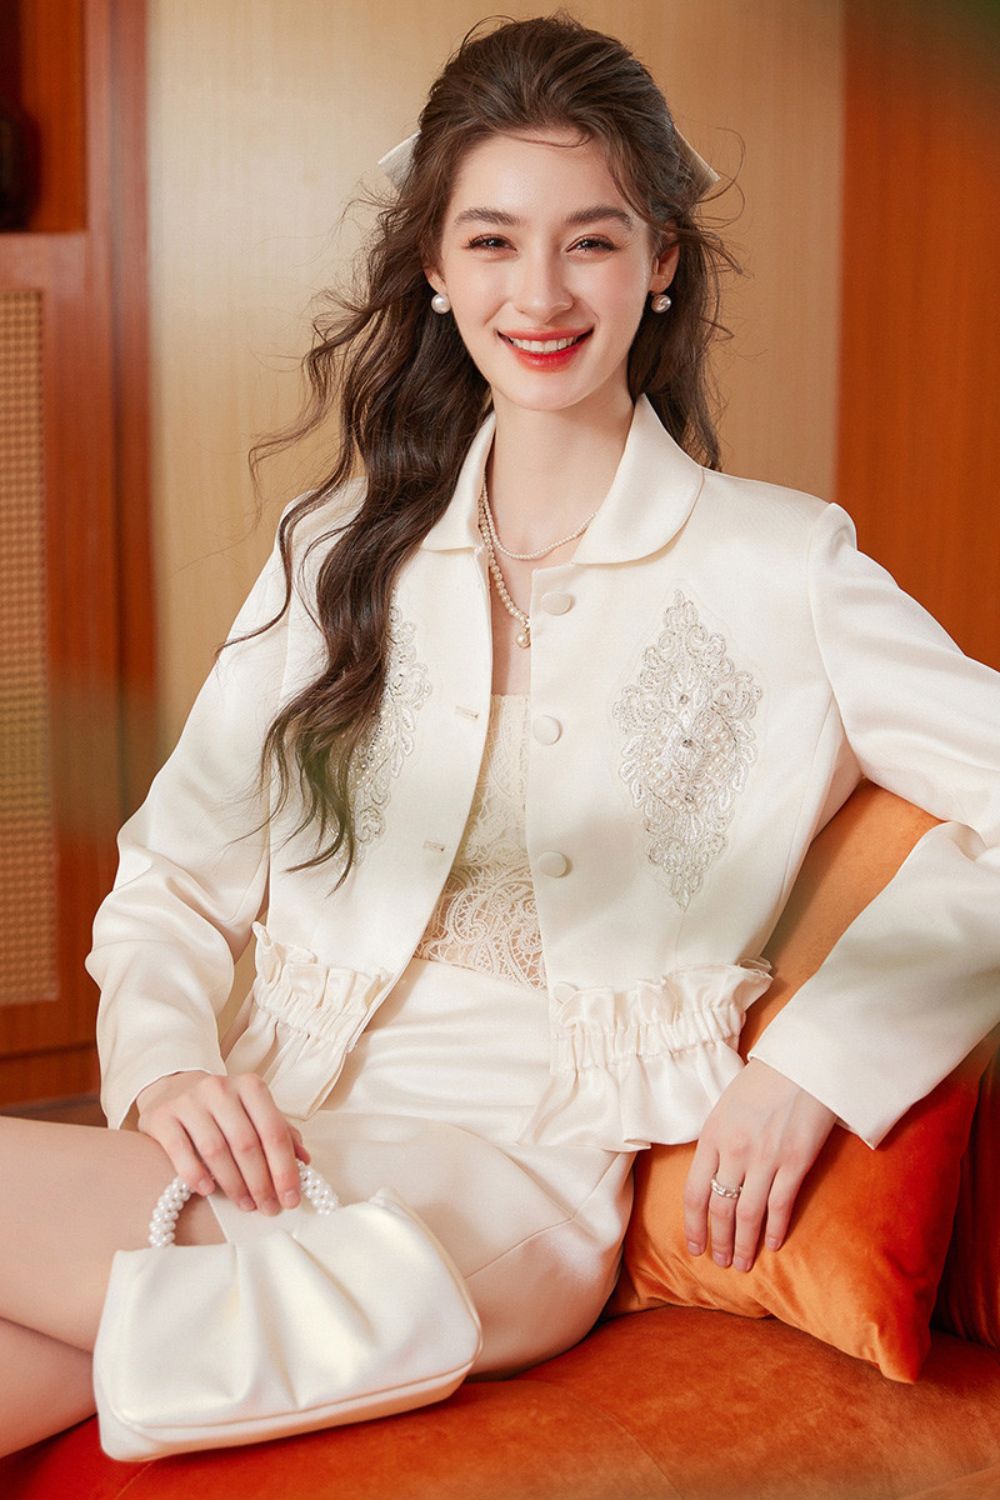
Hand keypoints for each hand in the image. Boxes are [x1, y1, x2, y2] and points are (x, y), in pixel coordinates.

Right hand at [136, 1070, 310, 1213]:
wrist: (174, 1088)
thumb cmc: (222, 1107)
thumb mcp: (254, 1111)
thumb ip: (280, 1132)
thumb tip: (304, 1162)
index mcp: (250, 1086)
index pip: (273, 1131)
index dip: (284, 1168)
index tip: (291, 1197)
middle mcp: (220, 1089)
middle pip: (246, 1143)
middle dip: (261, 1182)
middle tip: (268, 1207)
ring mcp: (189, 1102)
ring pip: (216, 1150)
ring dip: (233, 1184)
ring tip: (245, 1204)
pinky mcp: (162, 1117)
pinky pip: (181, 1151)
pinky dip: (196, 1175)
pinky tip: (208, 1191)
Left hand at [683, 1058, 836, 1270]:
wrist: (803, 1063)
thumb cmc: (764, 1082)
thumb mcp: (726, 1108)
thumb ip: (717, 1142)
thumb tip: (712, 1177)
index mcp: (712, 1135)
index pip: (694, 1192)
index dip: (693, 1225)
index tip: (695, 1247)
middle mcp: (734, 1150)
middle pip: (720, 1208)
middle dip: (718, 1241)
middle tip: (720, 1262)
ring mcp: (765, 1158)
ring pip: (748, 1214)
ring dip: (743, 1243)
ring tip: (742, 1263)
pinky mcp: (795, 1162)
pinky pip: (780, 1206)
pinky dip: (775, 1230)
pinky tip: (773, 1245)